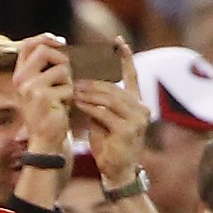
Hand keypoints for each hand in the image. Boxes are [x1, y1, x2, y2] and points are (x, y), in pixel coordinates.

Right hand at [12, 34, 75, 159]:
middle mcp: (21, 80)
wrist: (46, 139)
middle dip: (62, 59)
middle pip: (44, 51)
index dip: (46, 38)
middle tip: (66, 76)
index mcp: (19, 74)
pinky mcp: (43, 98)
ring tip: (62, 96)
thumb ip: (45, 66)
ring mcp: (31, 89)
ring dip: (68, 82)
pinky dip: (70, 96)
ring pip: (61, 69)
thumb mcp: (42, 85)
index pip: (28, 45)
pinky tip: (63, 107)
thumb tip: (60, 43)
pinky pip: (67, 86)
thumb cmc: (49, 110)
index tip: (61, 43)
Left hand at [73, 40, 147, 189]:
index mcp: (138, 103)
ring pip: (108, 98)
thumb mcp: (105, 118)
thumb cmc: (110, 144)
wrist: (117, 171)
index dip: (125, 57)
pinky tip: (76, 102)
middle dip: (92, 80)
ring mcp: (137, 119)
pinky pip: (104, 113)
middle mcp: (141, 108)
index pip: (132, 75)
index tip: (118, 41)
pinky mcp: (128, 130)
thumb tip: (84, 81)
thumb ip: (100, 101)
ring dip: (88, 92)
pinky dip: (88, 106)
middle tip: (74, 74)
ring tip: (72, 87)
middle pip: (113, 86)